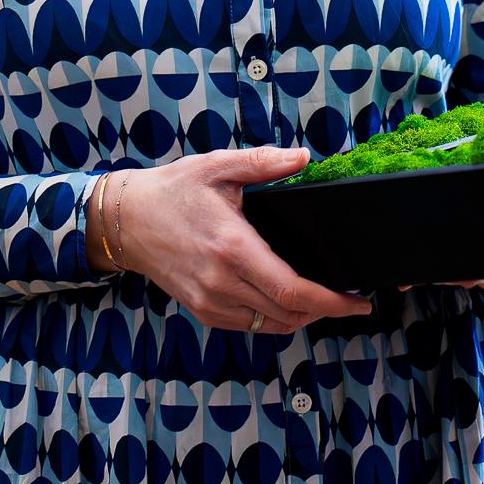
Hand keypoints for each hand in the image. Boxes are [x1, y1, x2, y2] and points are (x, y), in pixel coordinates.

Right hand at [105, 149, 372, 333]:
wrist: (126, 220)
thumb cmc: (172, 191)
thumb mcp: (218, 167)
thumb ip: (264, 163)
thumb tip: (304, 157)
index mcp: (232, 247)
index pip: (293, 290)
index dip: (332, 302)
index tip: (358, 302)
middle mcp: (221, 282)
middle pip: (288, 314)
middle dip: (326, 311)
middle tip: (349, 301)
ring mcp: (210, 302)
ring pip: (271, 325)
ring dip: (302, 317)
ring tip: (323, 300)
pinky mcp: (202, 310)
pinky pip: (250, 326)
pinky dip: (275, 319)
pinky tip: (287, 302)